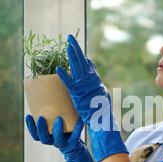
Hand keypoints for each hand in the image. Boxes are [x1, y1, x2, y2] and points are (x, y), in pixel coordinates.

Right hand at [25, 115, 100, 161]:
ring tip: (58, 119)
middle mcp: (54, 143)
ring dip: (57, 130)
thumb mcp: (57, 127)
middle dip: (41, 129)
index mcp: (47, 139)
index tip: (28, 116)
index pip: (36, 135)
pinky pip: (75, 137)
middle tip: (41, 118)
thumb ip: (52, 118)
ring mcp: (64, 145)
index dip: (30, 127)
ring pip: (58, 140)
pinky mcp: (74, 144)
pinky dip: (78, 129)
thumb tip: (48, 98)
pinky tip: (80, 120)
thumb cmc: (65, 135)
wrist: (77, 151)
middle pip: (44, 139)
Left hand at [55, 35, 127, 161]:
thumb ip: (95, 89)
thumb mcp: (100, 99)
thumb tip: (93, 85)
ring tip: (66, 45)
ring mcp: (86, 88)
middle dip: (76, 49)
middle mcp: (93, 82)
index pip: (90, 67)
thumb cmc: (101, 115)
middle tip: (70, 38)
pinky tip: (58, 69)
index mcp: (97, 83)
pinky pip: (70, 84)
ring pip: (78, 68)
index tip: (77, 48)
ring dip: (72, 56)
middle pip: (83, 62)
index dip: (83, 57)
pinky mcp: (79, 96)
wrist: (103, 123)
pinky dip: (64, 77)